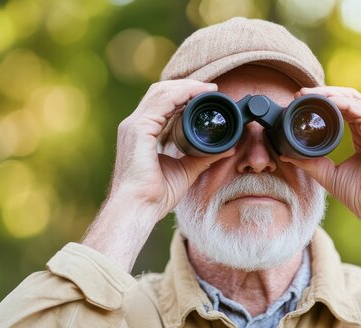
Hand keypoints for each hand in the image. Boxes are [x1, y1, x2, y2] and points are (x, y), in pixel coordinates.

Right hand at [83, 79, 232, 270]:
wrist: (139, 208)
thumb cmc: (155, 195)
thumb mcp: (185, 170)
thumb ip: (203, 157)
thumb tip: (226, 148)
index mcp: (141, 133)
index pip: (161, 103)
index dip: (183, 94)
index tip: (207, 95)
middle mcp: (134, 125)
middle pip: (160, 92)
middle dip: (186, 86)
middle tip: (211, 89)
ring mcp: (134, 126)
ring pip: (161, 92)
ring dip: (186, 87)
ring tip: (207, 89)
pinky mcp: (138, 130)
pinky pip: (161, 102)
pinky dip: (180, 94)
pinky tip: (196, 94)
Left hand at [281, 86, 360, 267]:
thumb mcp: (329, 175)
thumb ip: (310, 162)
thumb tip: (287, 155)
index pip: (343, 109)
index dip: (322, 102)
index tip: (300, 102)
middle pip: (347, 99)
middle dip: (323, 93)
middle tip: (300, 93)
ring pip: (352, 98)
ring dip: (329, 94)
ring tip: (308, 94)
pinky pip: (359, 108)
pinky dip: (341, 102)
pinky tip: (326, 101)